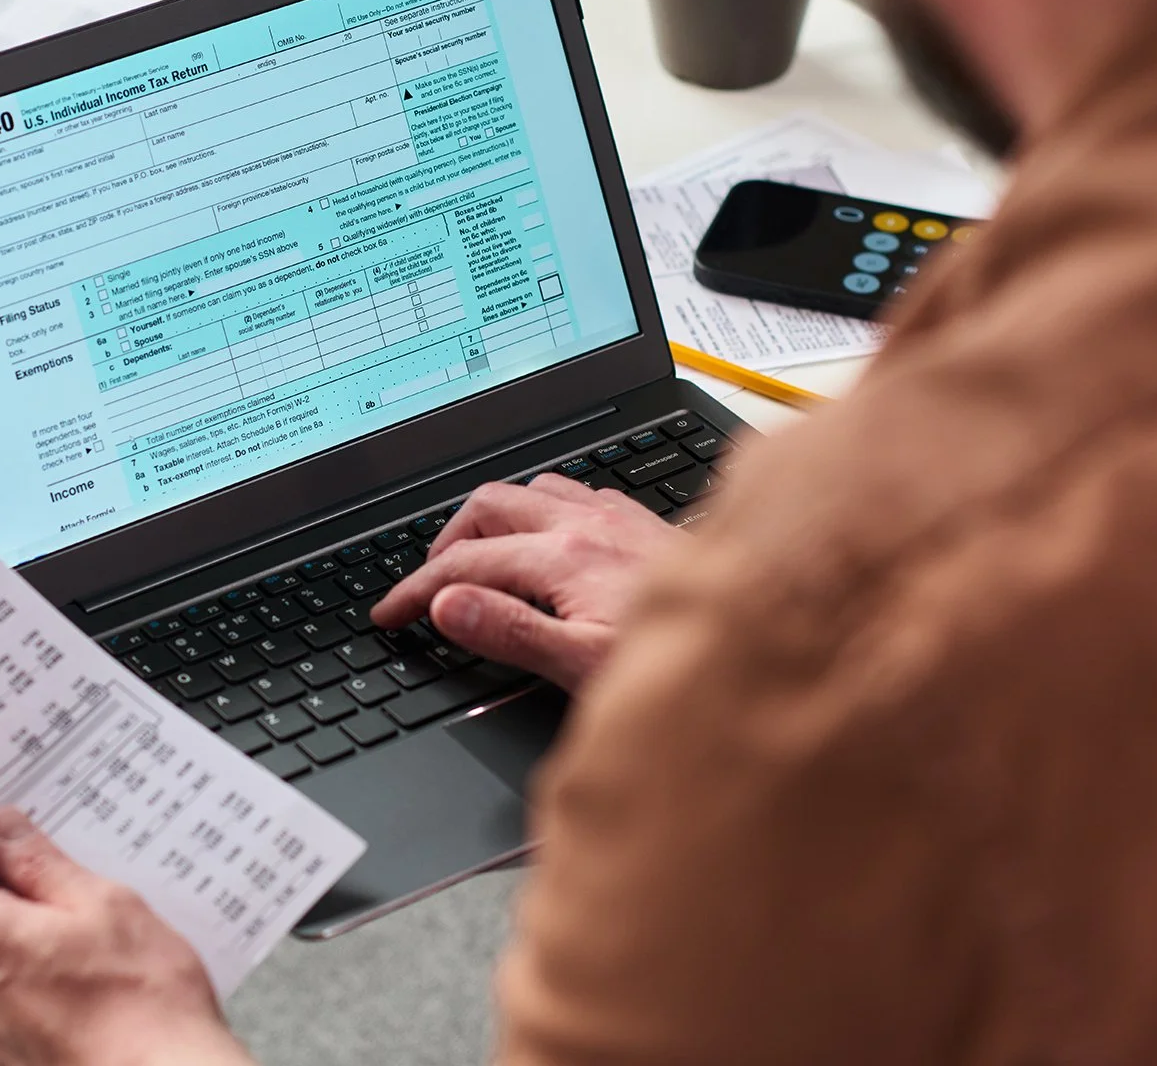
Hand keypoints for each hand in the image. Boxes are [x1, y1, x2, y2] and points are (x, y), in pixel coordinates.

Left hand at [0, 809, 255, 1065]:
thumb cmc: (145, 1005)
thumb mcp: (104, 904)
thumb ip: (42, 865)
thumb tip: (5, 832)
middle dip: (9, 896)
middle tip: (66, 885)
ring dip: (30, 945)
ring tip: (93, 946)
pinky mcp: (8, 1060)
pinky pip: (11, 1004)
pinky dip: (40, 987)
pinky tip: (89, 985)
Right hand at [372, 475, 680, 691]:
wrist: (768, 641)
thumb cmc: (683, 662)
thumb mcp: (584, 665)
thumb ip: (510, 631)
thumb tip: (447, 606)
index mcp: (565, 557)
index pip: (464, 565)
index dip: (415, 590)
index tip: (388, 614)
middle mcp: (589, 525)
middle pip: (489, 505)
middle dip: (445, 541)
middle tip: (426, 584)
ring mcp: (617, 518)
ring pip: (530, 491)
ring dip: (492, 519)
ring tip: (476, 558)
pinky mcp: (642, 523)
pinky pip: (572, 495)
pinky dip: (539, 513)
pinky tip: (548, 541)